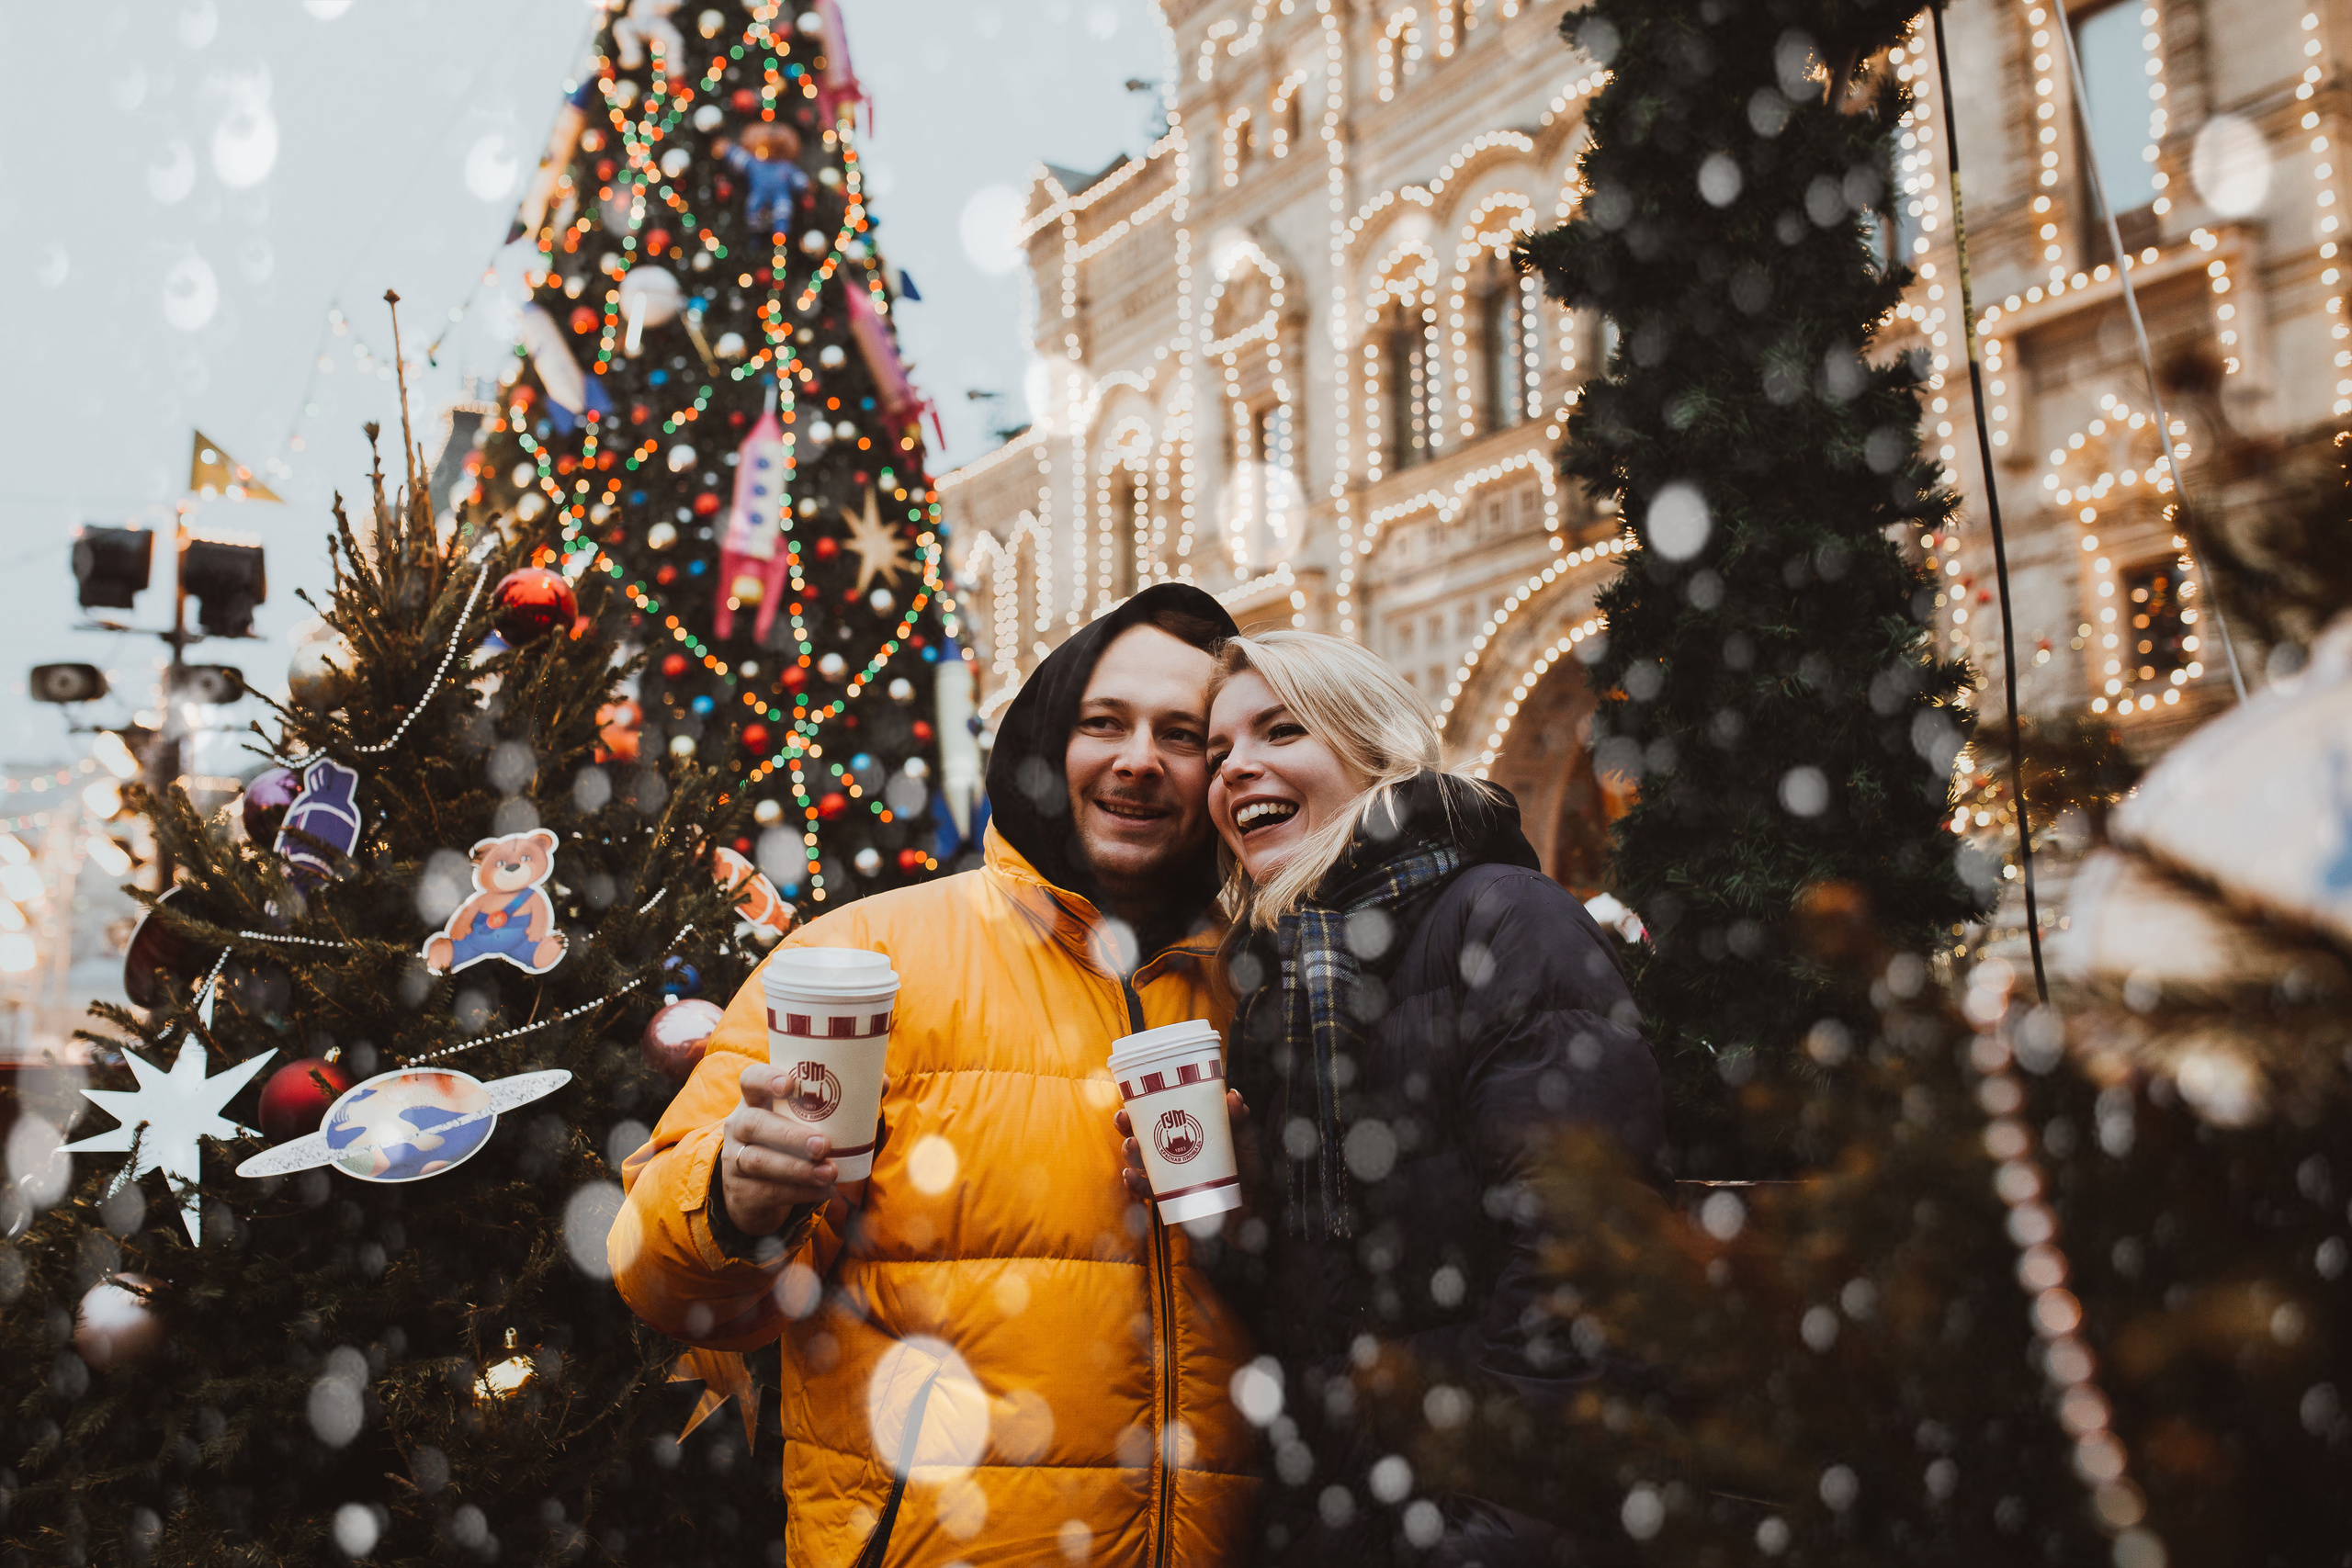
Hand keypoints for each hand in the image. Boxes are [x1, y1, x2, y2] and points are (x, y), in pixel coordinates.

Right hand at [720, 1061, 843, 1237]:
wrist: (756, 1192)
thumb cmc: (789, 1143)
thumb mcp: (804, 1120)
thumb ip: (840, 1101)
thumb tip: (880, 1081)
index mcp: (755, 1100)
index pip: (750, 1080)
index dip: (766, 1079)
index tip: (789, 1085)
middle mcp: (739, 1126)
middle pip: (754, 1123)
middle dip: (790, 1134)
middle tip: (823, 1144)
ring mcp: (735, 1160)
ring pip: (759, 1161)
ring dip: (798, 1169)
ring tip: (830, 1173)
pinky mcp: (741, 1192)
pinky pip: (767, 1191)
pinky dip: (799, 1193)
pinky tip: (824, 1192)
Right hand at [1117, 1090, 1250, 1202]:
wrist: (1255, 1208)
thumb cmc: (1248, 1171)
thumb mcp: (1245, 1142)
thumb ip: (1239, 1120)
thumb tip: (1233, 1095)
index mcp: (1185, 1133)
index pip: (1157, 1115)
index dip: (1139, 1106)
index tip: (1130, 1098)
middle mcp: (1171, 1153)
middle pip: (1139, 1135)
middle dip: (1125, 1126)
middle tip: (1123, 1119)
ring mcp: (1168, 1176)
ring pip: (1138, 1162)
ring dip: (1129, 1153)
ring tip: (1132, 1145)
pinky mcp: (1170, 1198)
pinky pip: (1147, 1191)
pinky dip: (1135, 1184)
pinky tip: (1131, 1176)